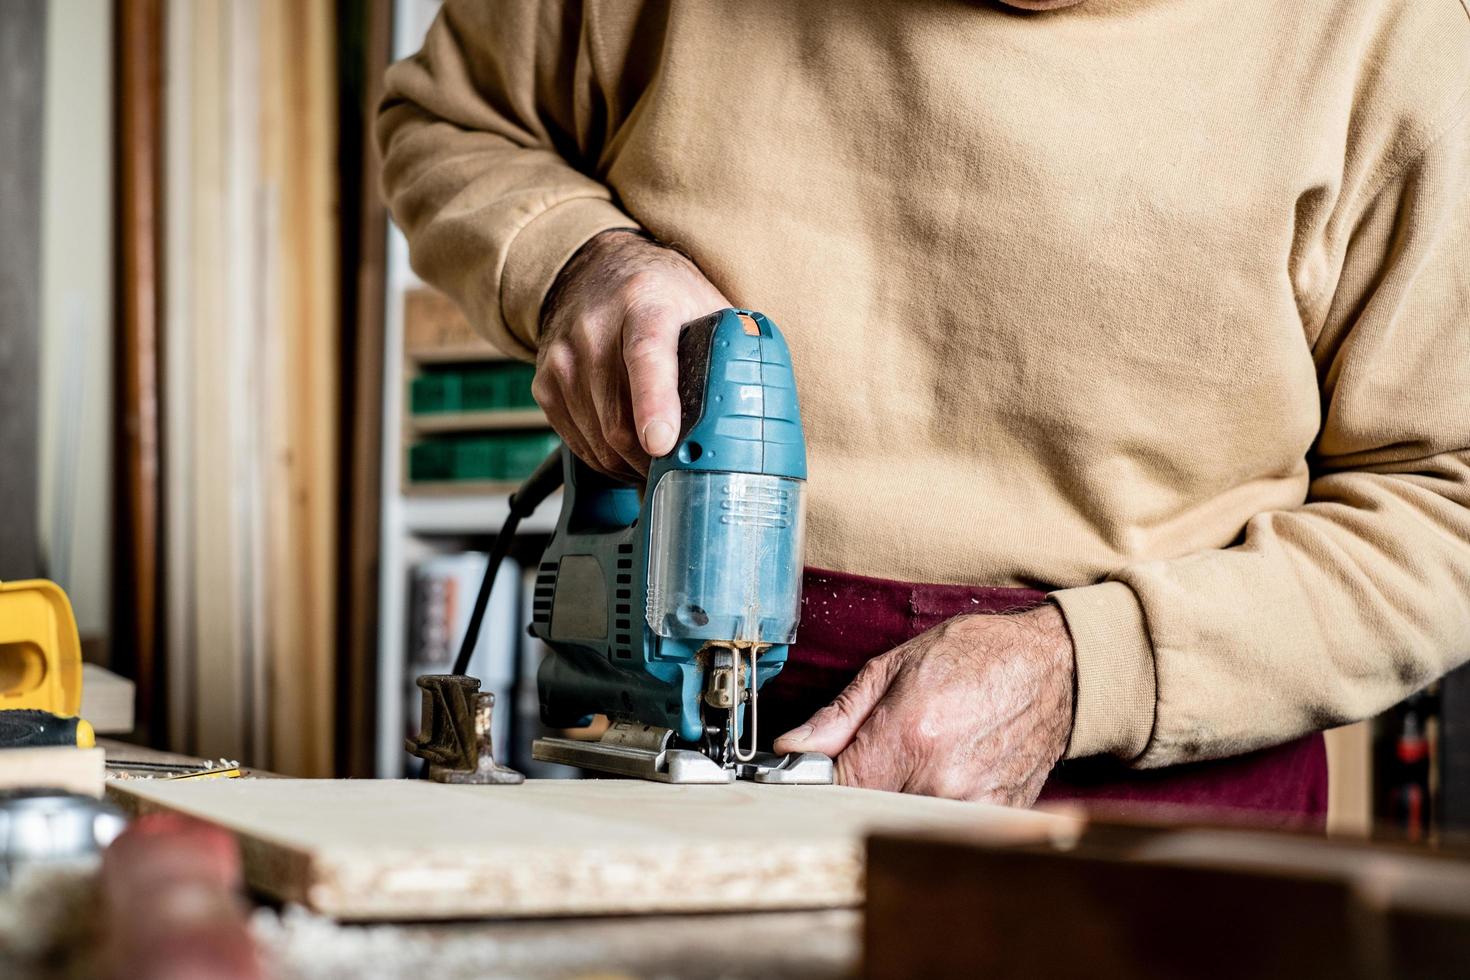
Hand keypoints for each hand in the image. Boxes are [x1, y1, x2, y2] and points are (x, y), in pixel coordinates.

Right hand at [534, 229, 729, 479]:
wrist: (597, 270)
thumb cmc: (662, 295)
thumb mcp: (704, 307)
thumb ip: (730, 349)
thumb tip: (763, 404)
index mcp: (646, 304)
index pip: (648, 357)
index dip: (655, 403)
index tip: (662, 442)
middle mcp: (595, 328)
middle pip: (619, 419)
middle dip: (653, 463)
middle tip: (683, 476)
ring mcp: (564, 357)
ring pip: (598, 441)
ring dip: (632, 467)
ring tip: (658, 463)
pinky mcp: (545, 382)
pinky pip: (578, 443)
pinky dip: (606, 459)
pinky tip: (627, 451)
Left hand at [773, 605, 1074, 805]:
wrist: (1057, 666)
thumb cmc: (978, 655)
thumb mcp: (895, 667)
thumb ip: (839, 715)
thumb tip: (793, 747)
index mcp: (908, 735)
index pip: (836, 787)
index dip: (822, 778)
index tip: (821, 767)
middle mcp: (940, 779)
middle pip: (869, 806)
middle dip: (863, 782)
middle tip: (880, 749)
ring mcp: (972, 804)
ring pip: (906, 817)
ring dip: (900, 793)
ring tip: (922, 753)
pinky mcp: (996, 816)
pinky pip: (945, 822)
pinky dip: (935, 800)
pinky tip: (949, 766)